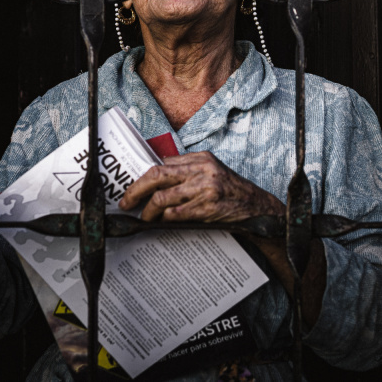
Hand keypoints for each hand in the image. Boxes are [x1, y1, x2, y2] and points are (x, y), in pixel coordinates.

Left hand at [118, 151, 283, 222]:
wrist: (256, 207)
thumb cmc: (232, 190)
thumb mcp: (212, 170)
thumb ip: (188, 169)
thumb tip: (160, 173)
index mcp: (200, 158)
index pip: (163, 163)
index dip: (145, 177)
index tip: (134, 187)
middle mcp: (201, 170)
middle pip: (156, 175)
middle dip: (135, 189)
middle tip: (125, 202)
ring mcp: (204, 189)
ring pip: (162, 197)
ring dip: (148, 210)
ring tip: (144, 216)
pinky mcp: (206, 208)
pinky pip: (175, 214)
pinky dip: (164, 219)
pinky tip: (160, 222)